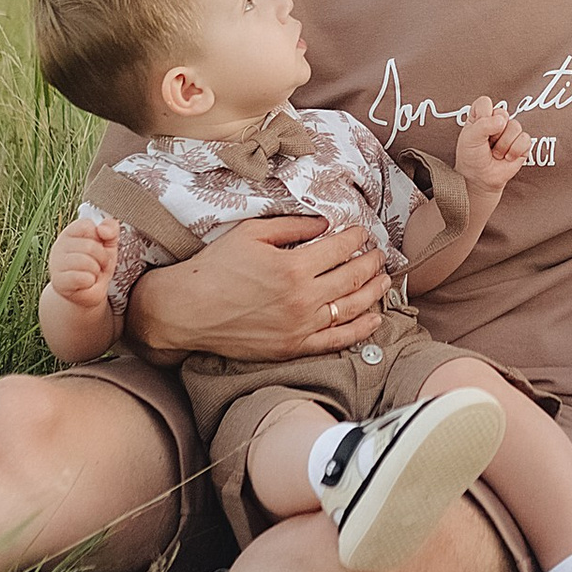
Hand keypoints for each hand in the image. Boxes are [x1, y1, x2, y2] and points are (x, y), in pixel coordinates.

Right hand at [45, 214, 118, 308]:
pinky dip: (90, 281)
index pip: (87, 225)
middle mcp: (59, 246)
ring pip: (86, 262)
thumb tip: (102, 229)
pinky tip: (86, 283)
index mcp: (70, 233)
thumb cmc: (97, 265)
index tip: (100, 248)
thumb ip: (111, 229)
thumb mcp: (108, 244)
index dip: (100, 238)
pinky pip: (82, 278)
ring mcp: (56, 264)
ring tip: (92, 274)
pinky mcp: (58, 282)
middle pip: (89, 246)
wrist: (88, 292)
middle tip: (99, 265)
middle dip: (102, 258)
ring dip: (96, 271)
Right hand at [125, 212, 388, 361]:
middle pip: (353, 278)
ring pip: (352, 308)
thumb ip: (292, 226)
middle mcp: (303, 299)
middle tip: (379, 254)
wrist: (187, 311)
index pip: (340, 249)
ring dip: (374, 292)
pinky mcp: (293, 347)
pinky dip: (360, 329)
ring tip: (384, 280)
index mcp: (293, 267)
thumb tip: (325, 224)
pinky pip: (337, 341)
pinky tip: (374, 318)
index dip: (356, 238)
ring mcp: (300, 327)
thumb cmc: (215, 267)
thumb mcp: (251, 234)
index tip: (361, 233)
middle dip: (371, 262)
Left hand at [456, 95, 531, 196]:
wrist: (481, 179)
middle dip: (494, 133)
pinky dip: (514, 151)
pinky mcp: (522, 144)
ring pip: (515, 126)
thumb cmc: (472, 157)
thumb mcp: (469, 138)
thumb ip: (483, 125)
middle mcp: (497, 121)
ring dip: (503, 145)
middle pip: (503, 113)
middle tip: (487, 144)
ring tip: (496, 153)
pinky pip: (525, 139)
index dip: (483, 115)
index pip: (485, 102)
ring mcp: (511, 132)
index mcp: (481, 115)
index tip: (477, 130)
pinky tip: (506, 157)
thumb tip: (502, 120)